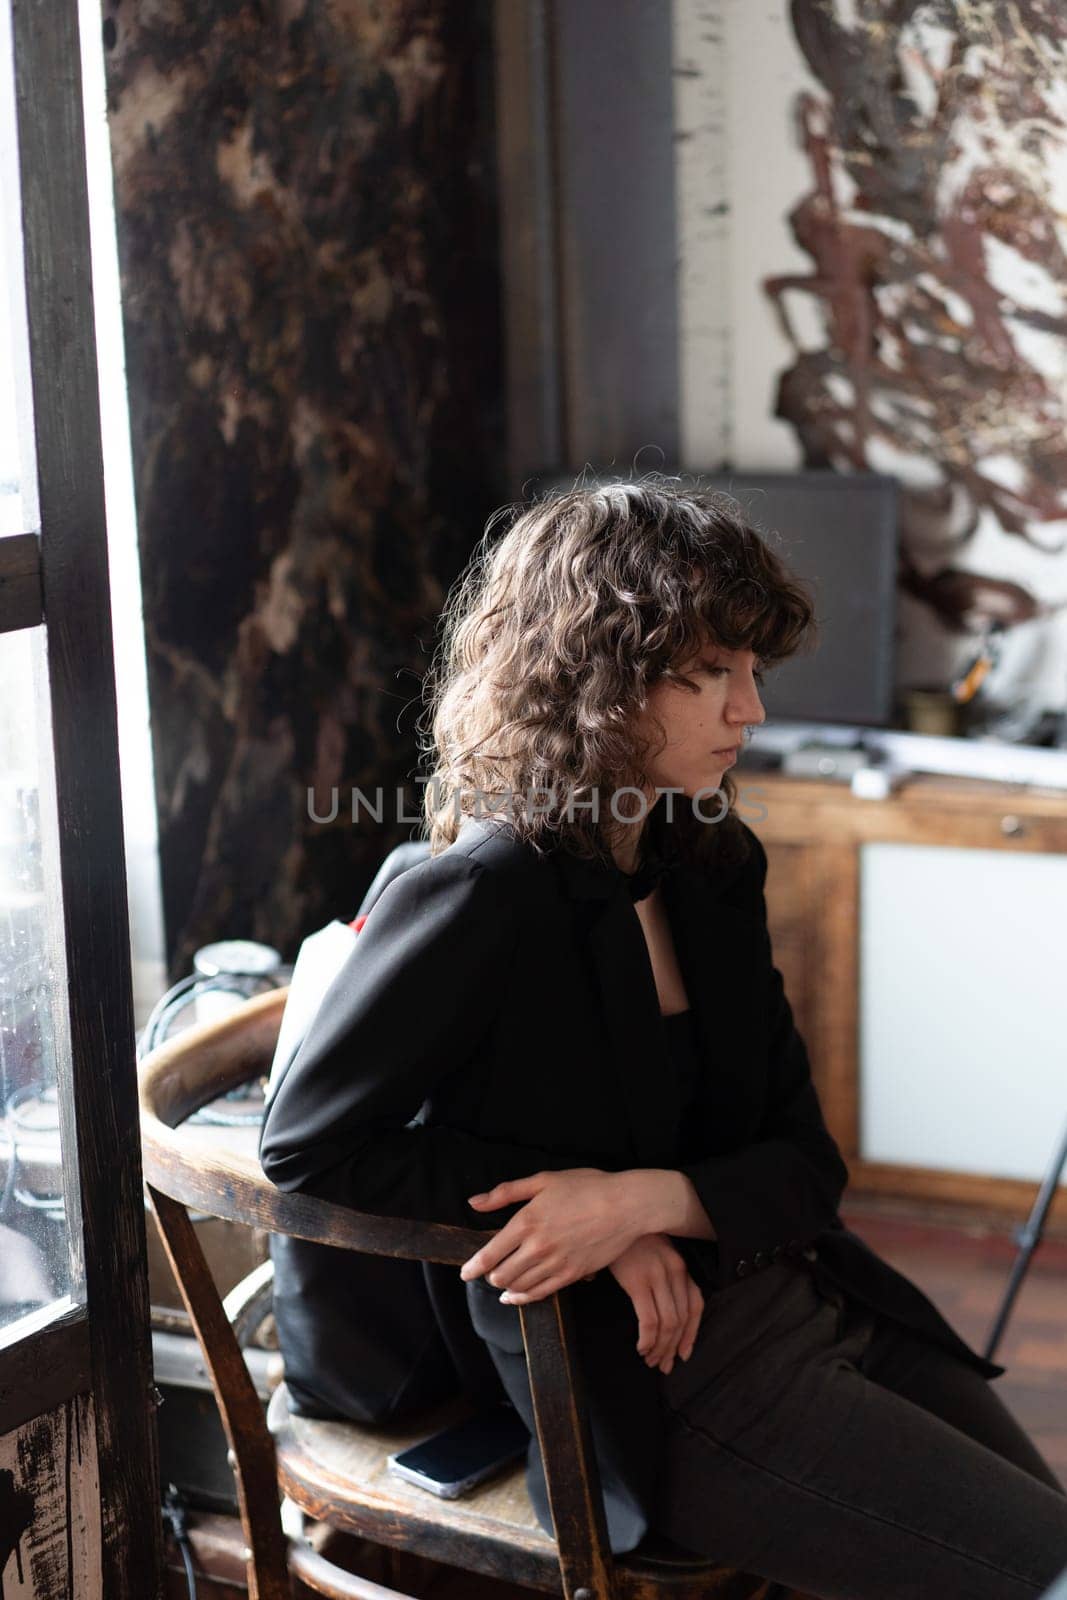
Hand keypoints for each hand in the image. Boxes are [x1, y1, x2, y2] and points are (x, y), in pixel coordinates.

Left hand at [460, 1169, 642, 1300]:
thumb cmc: (586, 1186)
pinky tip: (517, 1296)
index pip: (490, 1253)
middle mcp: (538, 1246)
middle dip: (490, 1277)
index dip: (473, 1268)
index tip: (464, 1274)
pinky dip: (525, 1297)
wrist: (626, 1205)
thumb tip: (475, 1202)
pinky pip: (541, 1293)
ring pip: (520, 1286)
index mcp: (527, 1220)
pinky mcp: (572, 1274)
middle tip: (487, 1274)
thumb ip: (506, 1192)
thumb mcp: (543, 1180)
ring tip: (500, 1285)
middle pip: (502, 1274)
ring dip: (506, 1287)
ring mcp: (556, 1263)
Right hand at [609, 1233, 703, 1375]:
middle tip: (664, 1365)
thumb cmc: (627, 1238)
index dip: (692, 1334)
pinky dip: (648, 1339)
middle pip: (682, 1319)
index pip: (696, 1305)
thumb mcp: (652, 1254)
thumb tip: (657, 1310)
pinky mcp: (638, 1282)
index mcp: (680, 1266)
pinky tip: (641, 1348)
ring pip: (668, 1324)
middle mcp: (674, 1271)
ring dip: (660, 1348)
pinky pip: (649, 1320)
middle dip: (674, 1347)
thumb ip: (660, 1277)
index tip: (684, 1354)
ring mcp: (657, 1276)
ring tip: (651, 1360)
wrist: (610, 1216)